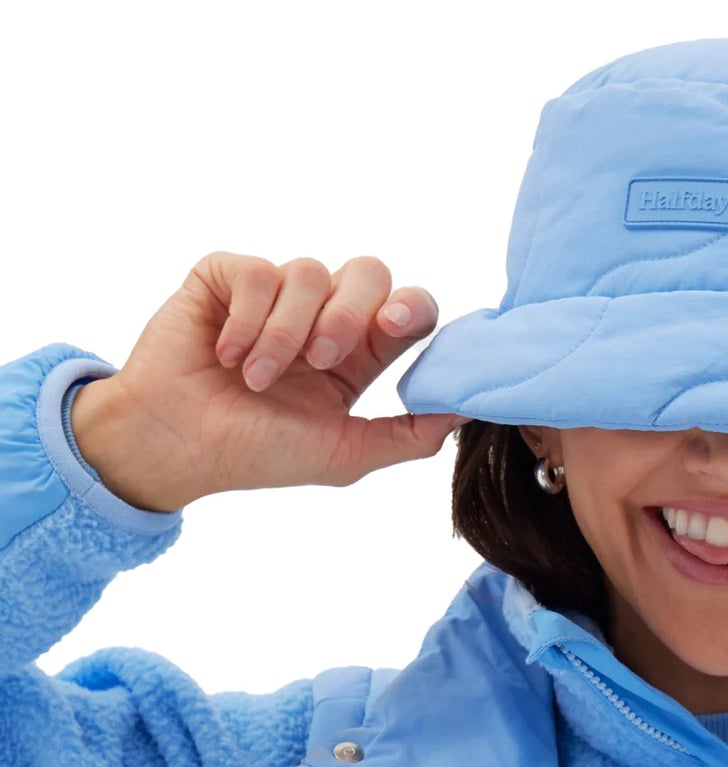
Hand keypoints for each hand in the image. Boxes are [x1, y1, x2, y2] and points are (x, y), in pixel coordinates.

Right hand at [69, 251, 468, 510]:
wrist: (177, 447)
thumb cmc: (258, 453)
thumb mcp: (346, 454)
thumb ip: (410, 436)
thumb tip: (469, 410)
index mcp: (358, 355)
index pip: (409, 310)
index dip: (411, 309)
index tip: (393, 328)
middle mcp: (322, 317)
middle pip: (370, 272)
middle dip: (349, 314)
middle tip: (322, 361)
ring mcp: (274, 293)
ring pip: (309, 271)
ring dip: (286, 334)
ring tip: (257, 380)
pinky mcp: (225, 276)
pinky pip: (256, 271)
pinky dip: (246, 319)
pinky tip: (226, 355)